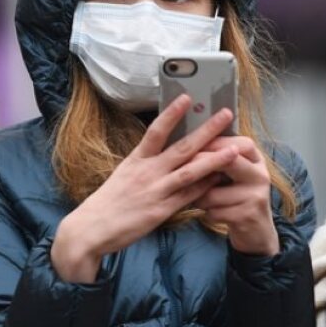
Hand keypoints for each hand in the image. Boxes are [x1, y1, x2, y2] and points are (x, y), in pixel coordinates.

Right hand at [51, 95, 237, 282]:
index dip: (172, 113)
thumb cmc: (109, 201)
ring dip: (214, 159)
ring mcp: (156, 191)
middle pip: (182, 147)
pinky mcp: (161, 211)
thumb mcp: (124, 174)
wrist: (91, 229)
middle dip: (206, 130)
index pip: (156, 130)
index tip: (186, 97)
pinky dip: (205, 187)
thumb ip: (145, 162)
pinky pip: (188, 196)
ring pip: (190, 171)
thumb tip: (166, 148)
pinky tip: (221, 180)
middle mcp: (147, 172)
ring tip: (234, 149)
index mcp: (136, 159)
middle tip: (226, 114)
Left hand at [191, 136, 278, 255]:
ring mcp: (256, 196)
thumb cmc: (237, 197)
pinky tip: (210, 214)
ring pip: (213, 192)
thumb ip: (221, 159)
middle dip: (201, 165)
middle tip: (182, 170)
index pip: (238, 143)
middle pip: (228, 161)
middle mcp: (260, 175)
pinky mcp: (248, 216)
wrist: (257, 232)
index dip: (215, 143)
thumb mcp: (235, 174)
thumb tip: (190, 144)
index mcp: (257, 160)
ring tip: (199, 199)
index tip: (192, 146)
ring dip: (199, 198)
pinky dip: (206, 213)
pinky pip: (214, 211)